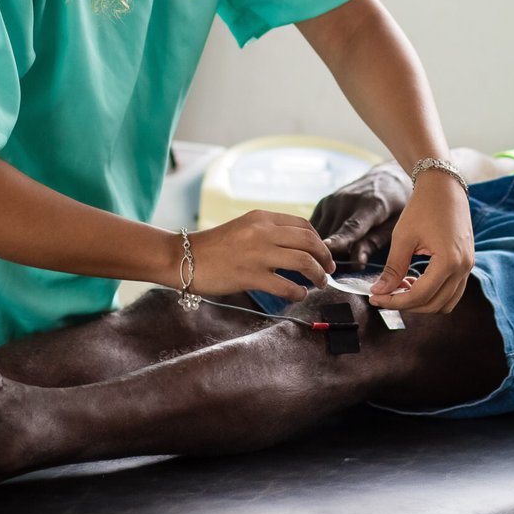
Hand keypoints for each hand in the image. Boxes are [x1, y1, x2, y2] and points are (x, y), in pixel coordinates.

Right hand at [184, 211, 336, 302]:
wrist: (183, 257)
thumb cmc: (213, 246)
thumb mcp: (243, 228)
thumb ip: (268, 233)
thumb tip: (296, 247)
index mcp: (262, 218)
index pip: (303, 224)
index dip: (319, 240)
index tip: (323, 253)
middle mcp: (263, 232)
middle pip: (309, 241)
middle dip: (325, 257)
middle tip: (329, 269)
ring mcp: (257, 254)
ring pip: (303, 262)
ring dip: (318, 275)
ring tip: (320, 283)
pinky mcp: (250, 275)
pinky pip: (286, 286)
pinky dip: (298, 292)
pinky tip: (299, 295)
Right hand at [311, 163, 410, 266]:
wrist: (386, 179)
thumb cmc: (396, 207)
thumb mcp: (395, 226)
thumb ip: (374, 243)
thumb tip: (356, 262)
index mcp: (371, 204)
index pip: (352, 226)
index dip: (340, 240)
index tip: (327, 250)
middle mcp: (347, 199)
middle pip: (333, 236)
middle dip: (337, 258)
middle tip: (351, 269)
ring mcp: (332, 200)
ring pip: (320, 234)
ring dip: (327, 251)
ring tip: (345, 257)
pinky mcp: (323, 203)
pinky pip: (315, 228)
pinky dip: (320, 240)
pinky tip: (335, 246)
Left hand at [368, 171, 472, 312]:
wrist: (443, 186)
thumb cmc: (423, 207)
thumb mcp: (403, 238)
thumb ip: (393, 269)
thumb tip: (379, 292)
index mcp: (448, 261)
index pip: (419, 296)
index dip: (394, 302)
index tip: (375, 298)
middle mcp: (463, 267)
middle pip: (433, 304)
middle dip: (406, 304)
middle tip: (384, 294)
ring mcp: (468, 266)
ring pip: (445, 303)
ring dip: (422, 302)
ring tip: (400, 287)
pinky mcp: (466, 263)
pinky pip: (452, 291)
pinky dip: (433, 293)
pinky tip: (415, 281)